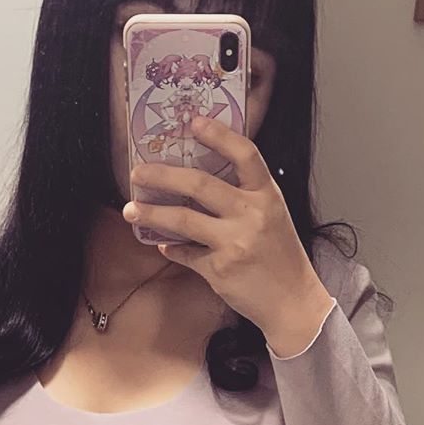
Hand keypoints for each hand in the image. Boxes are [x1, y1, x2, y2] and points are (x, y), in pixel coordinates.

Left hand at [123, 112, 332, 336]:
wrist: (292, 301)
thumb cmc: (280, 257)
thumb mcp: (273, 217)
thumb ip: (244, 198)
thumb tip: (197, 184)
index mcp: (267, 196)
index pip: (245, 155)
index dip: (219, 135)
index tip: (193, 122)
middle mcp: (252, 215)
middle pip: (200, 185)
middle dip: (162, 175)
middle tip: (137, 173)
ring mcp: (234, 243)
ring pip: (183, 220)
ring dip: (152, 214)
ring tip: (130, 210)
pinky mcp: (219, 270)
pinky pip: (185, 254)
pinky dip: (172, 249)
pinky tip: (162, 245)